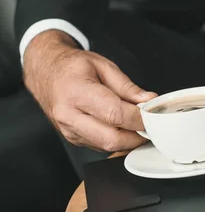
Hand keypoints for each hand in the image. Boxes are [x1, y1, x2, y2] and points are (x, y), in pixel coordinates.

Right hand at [23, 30, 157, 151]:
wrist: (46, 74)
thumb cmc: (72, 67)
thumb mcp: (102, 65)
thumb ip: (126, 86)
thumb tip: (148, 101)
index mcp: (76, 92)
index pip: (113, 113)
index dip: (137, 117)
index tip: (152, 114)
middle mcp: (69, 115)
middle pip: (111, 138)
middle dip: (136, 135)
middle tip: (150, 124)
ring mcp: (69, 131)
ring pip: (107, 146)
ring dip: (128, 140)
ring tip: (138, 123)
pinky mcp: (73, 139)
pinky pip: (100, 146)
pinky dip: (117, 139)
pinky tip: (123, 127)